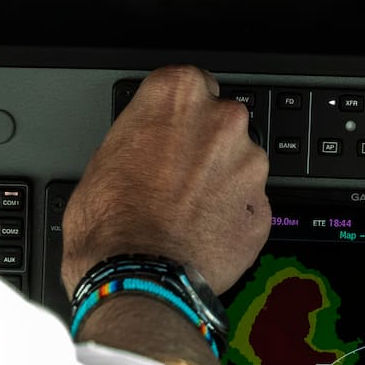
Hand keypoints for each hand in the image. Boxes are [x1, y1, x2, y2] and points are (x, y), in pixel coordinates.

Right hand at [62, 65, 270, 292]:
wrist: (137, 280)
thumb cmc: (110, 224)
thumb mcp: (101, 160)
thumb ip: (137, 137)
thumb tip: (142, 149)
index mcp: (177, 96)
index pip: (189, 83)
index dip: (177, 114)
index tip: (169, 130)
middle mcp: (222, 121)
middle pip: (220, 123)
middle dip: (203, 147)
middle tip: (172, 178)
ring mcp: (249, 165)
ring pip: (239, 164)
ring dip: (219, 183)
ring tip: (185, 214)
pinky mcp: (263, 208)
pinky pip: (248, 206)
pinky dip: (230, 218)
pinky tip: (201, 234)